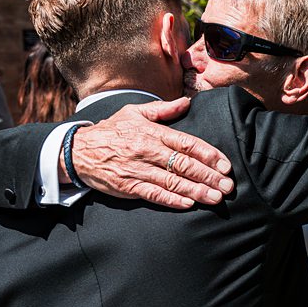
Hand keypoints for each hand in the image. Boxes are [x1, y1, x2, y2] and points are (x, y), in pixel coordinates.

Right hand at [64, 97, 233, 208]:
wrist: (78, 150)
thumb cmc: (111, 131)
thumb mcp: (135, 112)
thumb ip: (162, 109)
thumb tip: (186, 102)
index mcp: (152, 132)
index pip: (187, 143)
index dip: (209, 154)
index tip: (225, 164)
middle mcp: (147, 150)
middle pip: (184, 165)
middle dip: (209, 176)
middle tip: (228, 186)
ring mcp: (138, 169)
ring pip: (172, 182)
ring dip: (197, 191)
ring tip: (216, 198)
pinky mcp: (128, 186)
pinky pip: (153, 195)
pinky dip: (171, 200)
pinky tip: (188, 205)